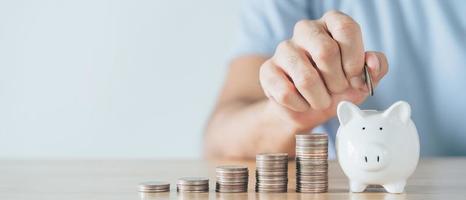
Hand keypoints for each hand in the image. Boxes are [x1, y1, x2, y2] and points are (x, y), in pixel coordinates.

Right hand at [259, 11, 387, 130]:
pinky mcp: (267, 70)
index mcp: (331, 23)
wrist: (307, 108)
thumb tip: (372, 62)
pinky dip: (301, 105)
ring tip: (321, 101)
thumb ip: (376, 67)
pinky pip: (286, 93)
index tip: (354, 77)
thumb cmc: (336, 86)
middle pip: (325, 51)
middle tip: (337, 90)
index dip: (354, 59)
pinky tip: (303, 103)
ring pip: (306, 78)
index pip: (346, 28)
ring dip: (320, 98)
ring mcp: (283, 49)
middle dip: (337, 81)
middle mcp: (305, 30)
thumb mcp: (363, 78)